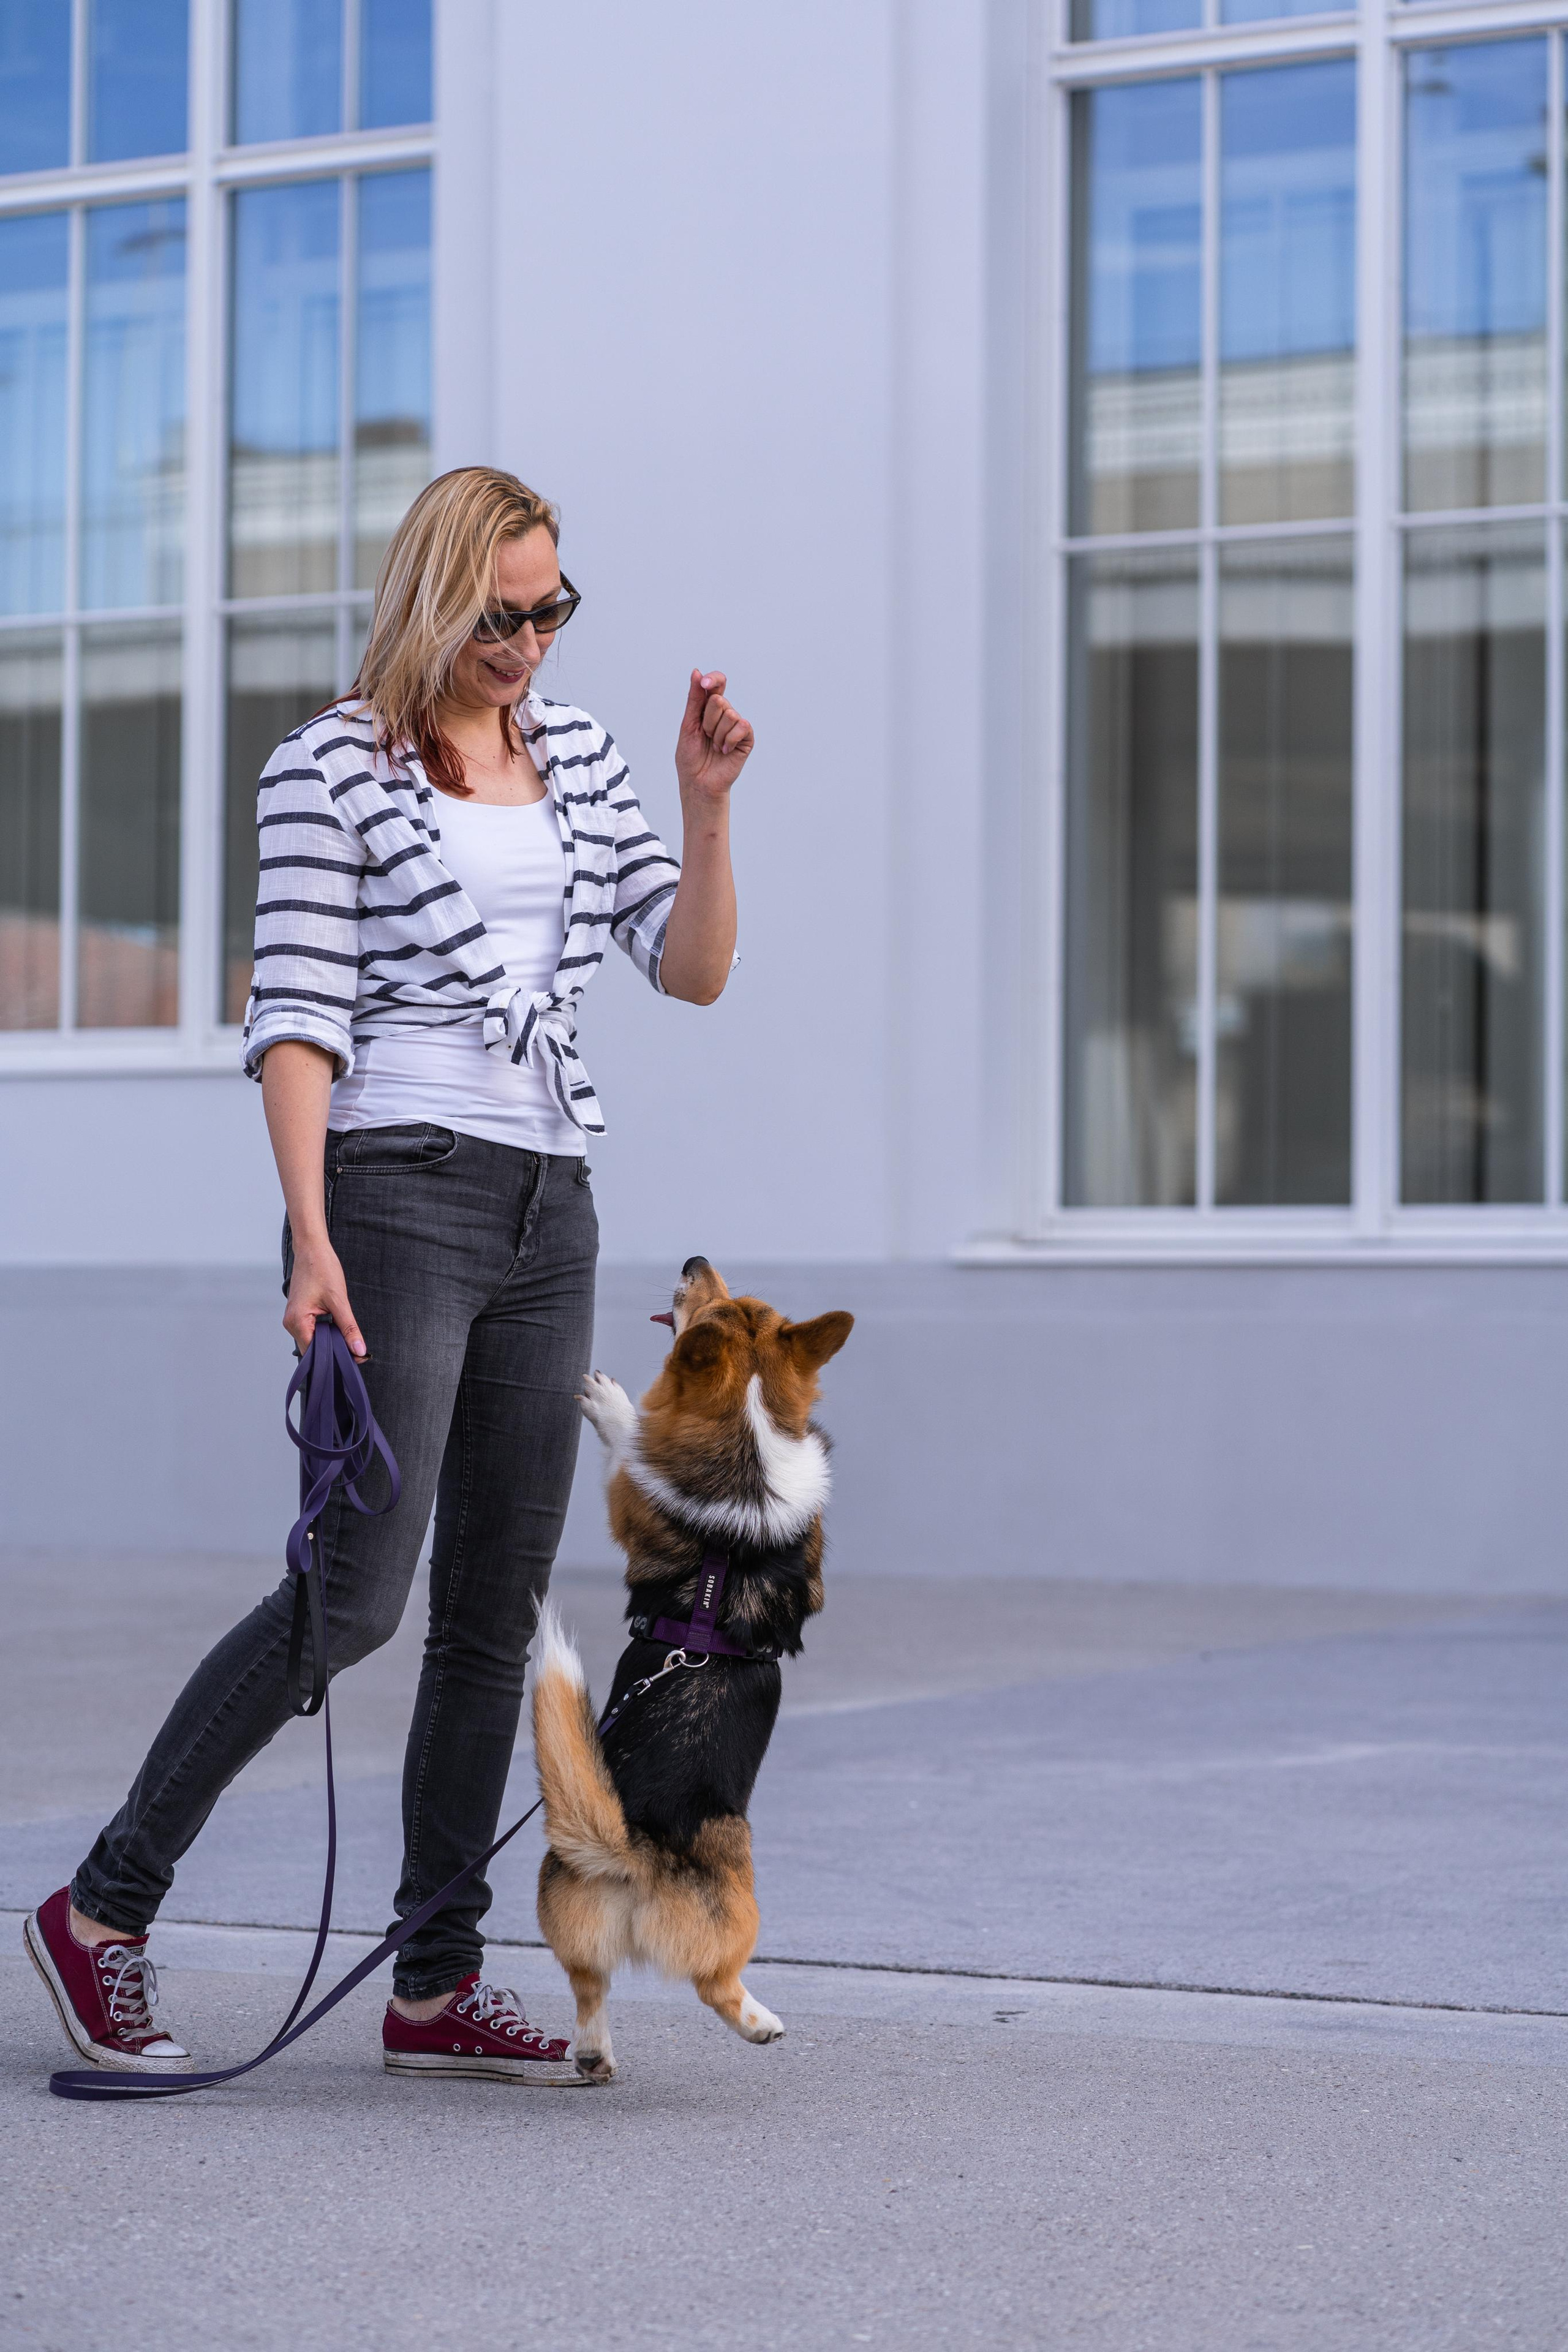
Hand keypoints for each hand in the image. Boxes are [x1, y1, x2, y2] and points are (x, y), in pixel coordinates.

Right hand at [284, 1237, 365, 1358]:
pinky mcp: (298, 1314)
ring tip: (349, 1341)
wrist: (312, 1249)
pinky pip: (312, 1331)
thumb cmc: (322, 1268)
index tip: (356, 1359)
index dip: (335, 1357)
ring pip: (313, 1341)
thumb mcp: (339, 1301)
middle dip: (334, 1351)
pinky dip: (325, 1333)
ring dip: (330, 1342)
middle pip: (313, 1349)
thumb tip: (359, 1350)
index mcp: (297, 1322)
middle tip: (357, 1351)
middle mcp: (291, 1323)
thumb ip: (349, 1328)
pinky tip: (338, 1330)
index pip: (315, 1353)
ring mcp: (293, 1319)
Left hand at [675, 670, 753, 799]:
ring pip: (730, 714)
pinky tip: (724, 751)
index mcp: (708, 708)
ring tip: (714, 746)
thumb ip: (694, 699)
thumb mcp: (688, 725)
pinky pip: (742, 726)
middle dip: (708, 720)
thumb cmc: (690, 757)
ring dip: (717, 733)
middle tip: (705, 736)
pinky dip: (729, 739)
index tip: (704, 684)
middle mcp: (725, 714)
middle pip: (719, 700)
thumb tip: (697, 672)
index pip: (716, 684)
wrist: (698, 782)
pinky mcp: (746, 739)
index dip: (713, 680)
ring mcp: (736, 726)